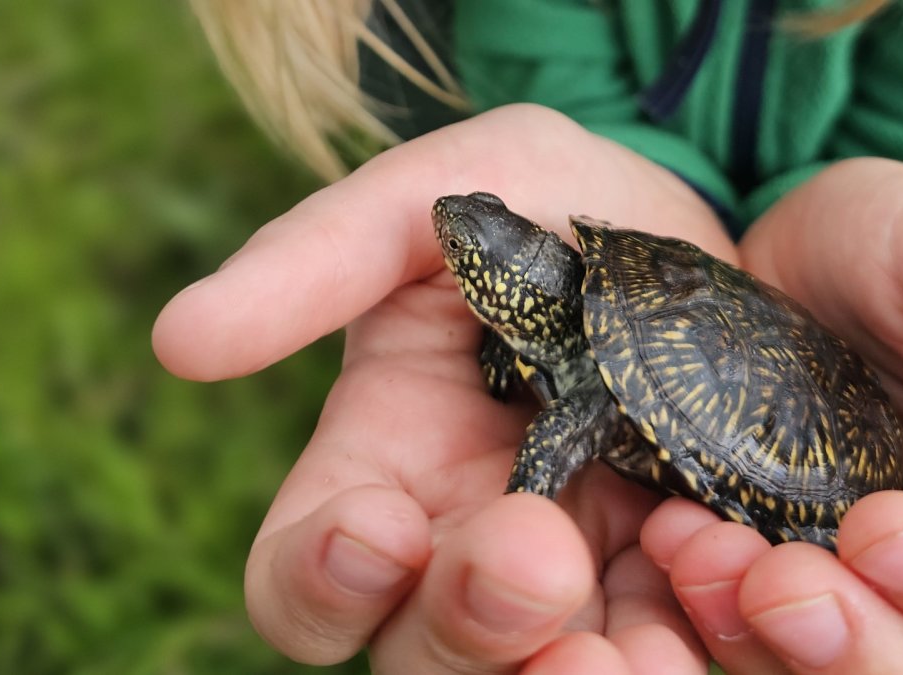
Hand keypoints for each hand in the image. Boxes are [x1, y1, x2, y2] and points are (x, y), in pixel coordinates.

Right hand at [153, 104, 732, 673]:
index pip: (303, 581)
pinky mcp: (675, 571)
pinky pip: (665, 645)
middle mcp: (461, 541)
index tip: (379, 522)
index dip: (319, 580)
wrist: (689, 227)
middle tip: (538, 555)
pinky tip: (725, 594)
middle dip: (467, 626)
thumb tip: (177, 341)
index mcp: (380, 466)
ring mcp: (575, 568)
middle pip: (421, 657)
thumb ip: (314, 260)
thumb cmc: (539, 204)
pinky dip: (680, 646)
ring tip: (632, 648)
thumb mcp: (432, 200)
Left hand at [642, 158, 902, 673]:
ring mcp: (874, 602)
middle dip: (870, 653)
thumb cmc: (881, 249)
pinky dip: (714, 622)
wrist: (768, 273)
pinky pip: (759, 652)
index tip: (884, 530)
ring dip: (774, 649)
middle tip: (778, 583)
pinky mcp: (785, 598)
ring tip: (700, 559)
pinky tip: (671, 549)